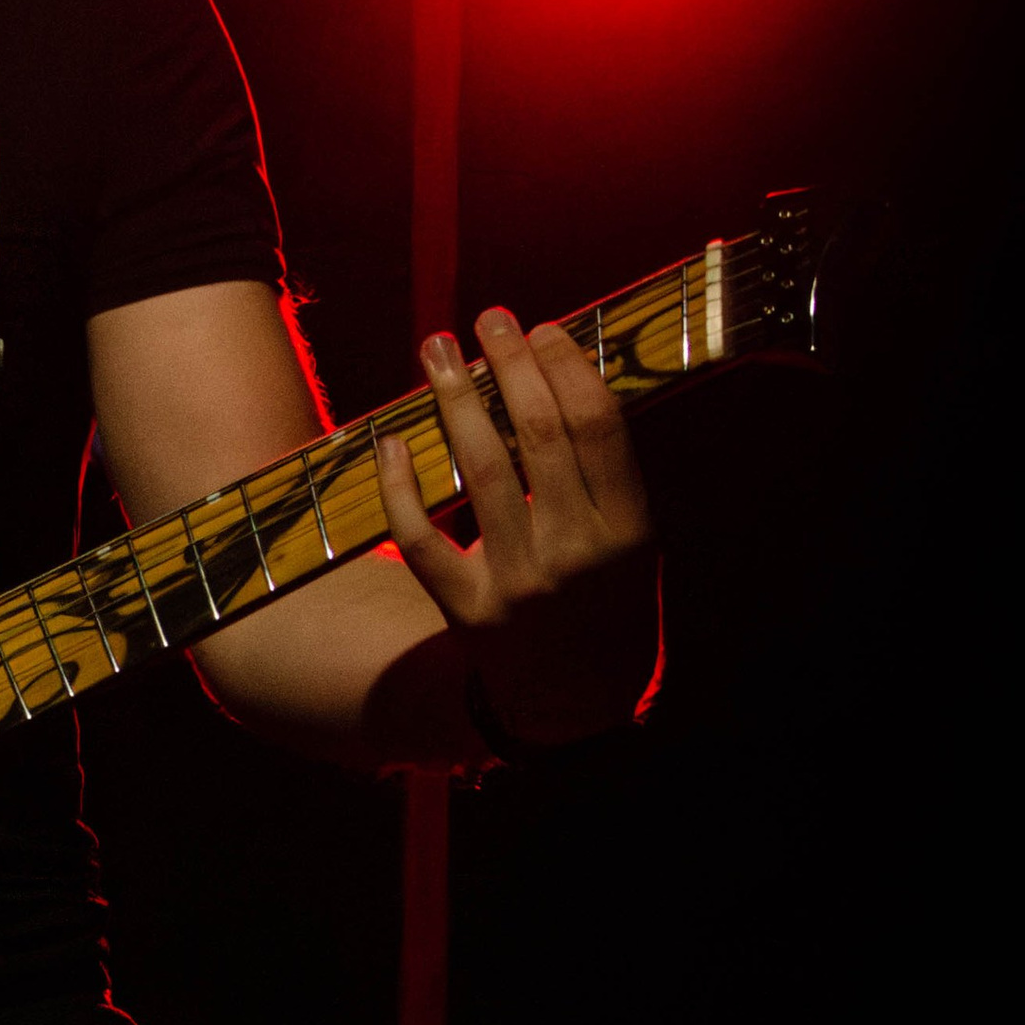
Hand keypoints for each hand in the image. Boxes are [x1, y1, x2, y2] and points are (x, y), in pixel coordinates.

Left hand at [376, 306, 658, 748]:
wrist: (576, 706)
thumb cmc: (606, 602)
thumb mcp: (633, 543)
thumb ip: (606, 474)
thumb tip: (558, 372)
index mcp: (629, 530)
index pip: (598, 427)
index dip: (567, 367)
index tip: (543, 328)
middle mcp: (577, 554)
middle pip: (539, 435)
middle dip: (511, 364)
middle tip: (490, 317)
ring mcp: (521, 583)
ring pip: (481, 471)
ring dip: (455, 399)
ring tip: (439, 349)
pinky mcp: (468, 611)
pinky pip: (422, 540)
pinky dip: (400, 487)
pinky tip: (390, 439)